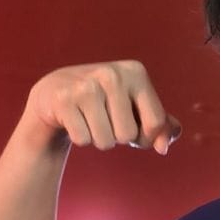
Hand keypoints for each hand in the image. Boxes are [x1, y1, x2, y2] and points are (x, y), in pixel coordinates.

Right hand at [27, 61, 181, 154]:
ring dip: (99, 139)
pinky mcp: (63, 99)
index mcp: (136, 72)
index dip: (145, 138)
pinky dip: (80, 138)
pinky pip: (83, 140)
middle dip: (118, 137)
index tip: (133, 126)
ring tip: (89, 119)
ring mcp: (86, 85)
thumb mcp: (136, 109)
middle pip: (128, 135)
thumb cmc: (105, 105)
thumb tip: (164, 147)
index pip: (155, 124)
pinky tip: (74, 119)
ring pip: (106, 141)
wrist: (56, 93)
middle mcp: (112, 74)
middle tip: (104, 119)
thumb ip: (160, 127)